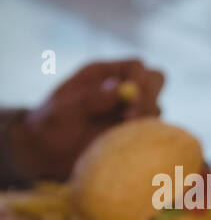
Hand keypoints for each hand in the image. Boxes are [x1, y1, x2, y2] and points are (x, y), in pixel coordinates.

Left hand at [7, 59, 163, 181]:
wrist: (46, 153)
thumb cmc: (49, 126)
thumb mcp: (62, 110)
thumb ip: (90, 98)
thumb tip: (119, 88)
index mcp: (103, 75)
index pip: (136, 66)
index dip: (140, 79)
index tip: (133, 97)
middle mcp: (121, 90)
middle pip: (155, 81)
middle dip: (151, 96)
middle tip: (133, 116)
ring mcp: (129, 112)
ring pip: (156, 108)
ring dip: (146, 119)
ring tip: (122, 132)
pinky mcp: (133, 133)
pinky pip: (152, 131)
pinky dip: (147, 135)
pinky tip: (127, 142)